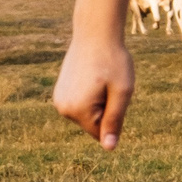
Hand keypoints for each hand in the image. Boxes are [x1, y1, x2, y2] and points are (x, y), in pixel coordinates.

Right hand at [53, 31, 136, 148]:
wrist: (95, 33)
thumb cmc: (113, 61)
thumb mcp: (122, 92)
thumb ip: (115, 121)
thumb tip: (109, 148)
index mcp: (77, 111)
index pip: (101, 133)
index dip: (114, 116)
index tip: (113, 93)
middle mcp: (63, 109)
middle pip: (93, 125)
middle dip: (105, 110)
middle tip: (108, 84)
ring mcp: (58, 100)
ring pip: (87, 115)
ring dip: (98, 102)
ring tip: (99, 79)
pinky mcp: (59, 93)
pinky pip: (81, 105)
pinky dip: (89, 96)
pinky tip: (91, 76)